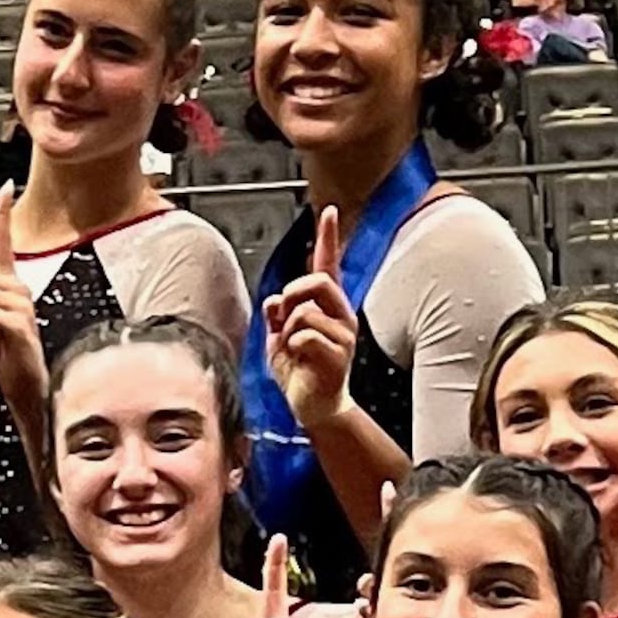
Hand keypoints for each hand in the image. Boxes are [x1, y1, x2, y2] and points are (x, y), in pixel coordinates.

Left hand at [261, 206, 360, 434]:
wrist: (312, 406)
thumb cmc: (299, 371)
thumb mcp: (278, 337)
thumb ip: (275, 315)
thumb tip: (274, 300)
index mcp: (327, 306)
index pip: (328, 265)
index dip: (328, 238)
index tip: (330, 212)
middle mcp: (341, 315)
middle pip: (316, 281)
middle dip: (291, 295)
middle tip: (282, 319)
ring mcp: (343, 334)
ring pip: (304, 311)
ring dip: (287, 330)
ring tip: (292, 349)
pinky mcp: (339, 354)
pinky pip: (304, 335)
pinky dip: (290, 346)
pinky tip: (299, 360)